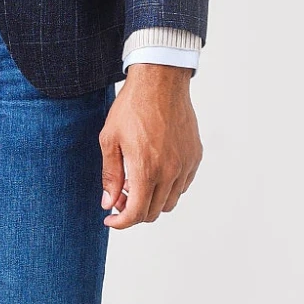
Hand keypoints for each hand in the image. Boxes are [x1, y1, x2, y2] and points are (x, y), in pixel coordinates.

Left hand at [99, 63, 201, 228]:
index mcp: (147, 170)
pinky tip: (154, 171)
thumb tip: (109, 203)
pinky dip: (168, 188)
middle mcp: (171, 171)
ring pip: (170, 202)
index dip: (121, 223)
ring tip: (136, 182)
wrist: (160, 81)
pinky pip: (183, 185)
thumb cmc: (131, 107)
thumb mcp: (110, 140)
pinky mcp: (195, 156)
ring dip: (152, 201)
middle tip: (120, 198)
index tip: (110, 220)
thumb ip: (111, 176)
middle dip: (134, 212)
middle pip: (154, 212)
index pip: (137, 213)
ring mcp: (186, 164)